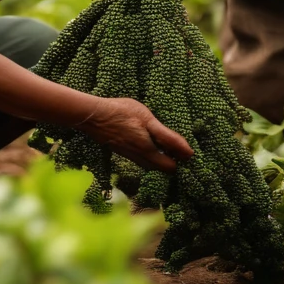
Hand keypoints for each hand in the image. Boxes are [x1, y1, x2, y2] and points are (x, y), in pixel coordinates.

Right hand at [78, 97, 192, 171]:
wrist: (94, 116)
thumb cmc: (122, 113)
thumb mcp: (148, 120)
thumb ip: (168, 137)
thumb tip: (189, 152)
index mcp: (149, 153)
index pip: (172, 168)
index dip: (182, 161)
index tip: (190, 151)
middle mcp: (141, 159)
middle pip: (163, 169)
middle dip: (174, 161)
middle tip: (182, 148)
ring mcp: (131, 157)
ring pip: (153, 165)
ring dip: (163, 158)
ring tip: (171, 145)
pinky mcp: (125, 152)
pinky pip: (144, 160)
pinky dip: (153, 155)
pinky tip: (152, 142)